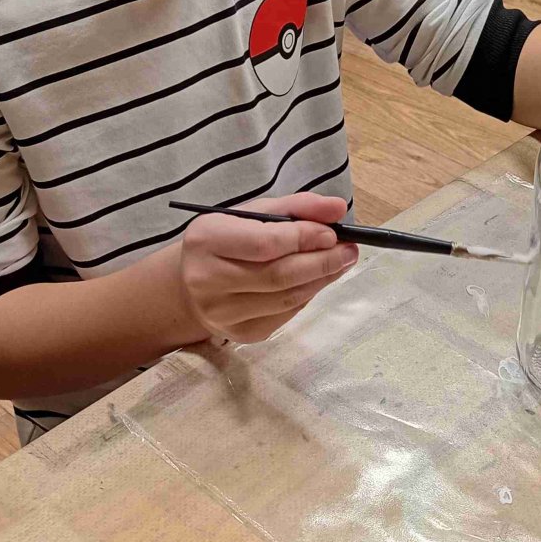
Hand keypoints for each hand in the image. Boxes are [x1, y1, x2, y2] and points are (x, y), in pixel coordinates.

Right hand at [176, 193, 357, 344]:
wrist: (191, 285)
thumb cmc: (226, 241)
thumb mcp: (253, 213)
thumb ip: (296, 207)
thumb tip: (338, 208)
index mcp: (207, 240)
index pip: (265, 243)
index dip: (304, 238)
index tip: (332, 233)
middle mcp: (208, 280)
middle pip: (280, 275)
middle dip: (322, 262)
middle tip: (349, 250)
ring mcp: (223, 313)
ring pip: (287, 299)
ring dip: (321, 280)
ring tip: (339, 263)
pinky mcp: (240, 334)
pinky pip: (285, 315)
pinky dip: (306, 296)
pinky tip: (314, 281)